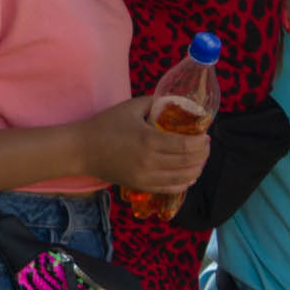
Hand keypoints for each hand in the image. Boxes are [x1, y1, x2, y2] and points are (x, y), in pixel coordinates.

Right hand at [83, 97, 210, 192]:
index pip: (185, 146)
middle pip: (187, 163)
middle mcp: (149, 162)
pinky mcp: (139, 186)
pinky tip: (189, 177)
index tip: (207, 136)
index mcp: (149, 140)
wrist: (82, 150)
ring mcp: (144, 177)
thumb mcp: (131, 107)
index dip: (201, 143)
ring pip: (181, 178)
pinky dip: (183, 184)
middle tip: (206, 147)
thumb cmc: (105, 125)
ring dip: (196, 170)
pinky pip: (168, 189)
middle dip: (202, 155)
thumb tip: (173, 101)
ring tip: (201, 161)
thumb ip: (155, 102)